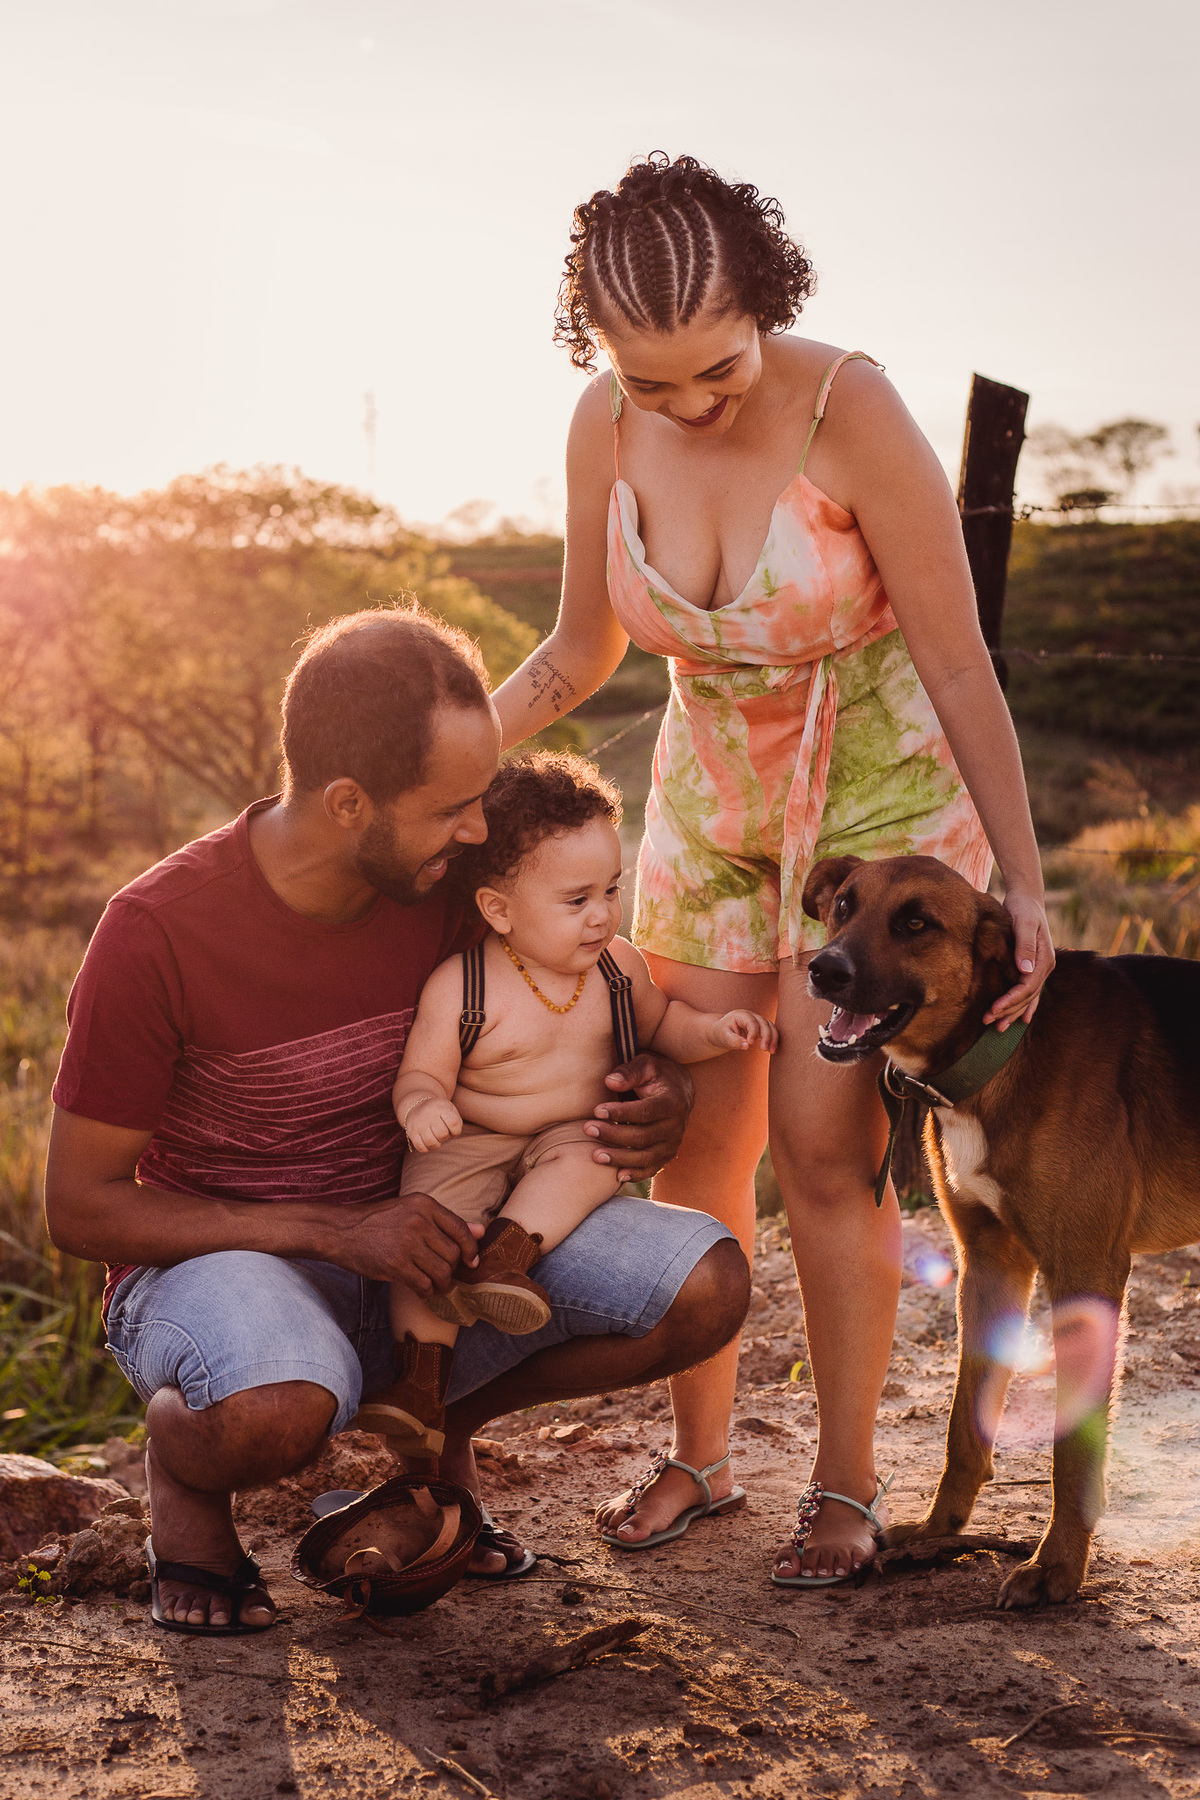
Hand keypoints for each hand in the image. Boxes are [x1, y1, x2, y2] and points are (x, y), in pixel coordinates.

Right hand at [328, 1192, 482, 1295]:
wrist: (341, 1231)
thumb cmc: (379, 1222)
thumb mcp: (411, 1211)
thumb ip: (445, 1222)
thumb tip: (482, 1231)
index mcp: (424, 1204)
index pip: (461, 1229)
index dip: (471, 1249)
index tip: (471, 1262)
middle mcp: (419, 1221)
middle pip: (453, 1254)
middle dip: (451, 1270)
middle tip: (442, 1275)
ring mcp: (407, 1243)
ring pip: (442, 1272)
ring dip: (441, 1284)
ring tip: (433, 1285)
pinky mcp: (396, 1264)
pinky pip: (424, 1285)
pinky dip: (426, 1292)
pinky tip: (420, 1289)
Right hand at [401, 1095, 462, 1152]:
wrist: (416, 1105)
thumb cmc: (439, 1111)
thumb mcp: (450, 1109)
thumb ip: (457, 1122)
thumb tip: (453, 1135)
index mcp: (440, 1107)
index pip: (453, 1123)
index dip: (456, 1130)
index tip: (453, 1129)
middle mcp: (428, 1115)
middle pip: (442, 1134)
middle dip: (445, 1137)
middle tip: (443, 1132)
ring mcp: (418, 1124)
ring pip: (431, 1143)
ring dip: (437, 1144)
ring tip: (436, 1138)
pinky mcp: (411, 1133)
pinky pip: (421, 1148)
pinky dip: (427, 1148)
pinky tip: (428, 1142)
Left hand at [584, 1052, 694, 1184]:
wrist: (680, 1090)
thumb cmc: (657, 1075)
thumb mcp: (646, 1064)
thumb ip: (630, 1071)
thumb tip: (610, 1081)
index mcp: (673, 1102)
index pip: (645, 1111)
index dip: (621, 1113)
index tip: (597, 1110)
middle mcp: (676, 1126)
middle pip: (642, 1136)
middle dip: (613, 1135)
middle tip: (588, 1129)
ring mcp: (672, 1143)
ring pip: (645, 1157)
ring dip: (619, 1158)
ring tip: (595, 1155)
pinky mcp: (667, 1155)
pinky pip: (651, 1169)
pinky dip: (635, 1174)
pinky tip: (617, 1176)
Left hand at [707, 1010, 778, 1052]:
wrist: (722, 1032)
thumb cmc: (721, 1033)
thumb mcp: (723, 1037)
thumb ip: (734, 1041)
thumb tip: (747, 1046)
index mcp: (740, 1015)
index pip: (751, 1021)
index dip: (753, 1032)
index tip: (750, 1043)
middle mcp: (751, 1015)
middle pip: (764, 1023)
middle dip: (766, 1036)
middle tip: (764, 1049)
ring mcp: (757, 1020)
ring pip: (770, 1026)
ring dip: (773, 1038)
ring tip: (772, 1051)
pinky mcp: (761, 1027)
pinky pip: (771, 1031)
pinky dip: (774, 1039)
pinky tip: (773, 1049)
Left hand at [983, 887, 1055, 1029]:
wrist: (1027, 898)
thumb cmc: (1022, 908)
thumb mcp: (1023, 923)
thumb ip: (1025, 946)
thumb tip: (1025, 970)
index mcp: (1044, 959)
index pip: (1027, 988)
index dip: (1011, 1000)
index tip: (993, 1009)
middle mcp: (1044, 967)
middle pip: (1027, 997)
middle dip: (1008, 1011)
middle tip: (987, 1021)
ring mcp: (1039, 968)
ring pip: (1028, 997)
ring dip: (1013, 1013)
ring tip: (996, 1027)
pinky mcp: (1031, 967)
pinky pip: (1028, 991)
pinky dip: (1023, 1006)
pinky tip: (1017, 1020)